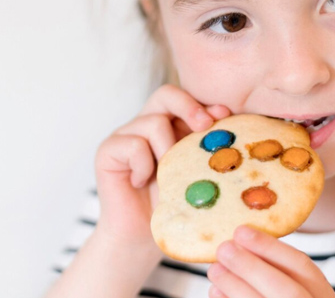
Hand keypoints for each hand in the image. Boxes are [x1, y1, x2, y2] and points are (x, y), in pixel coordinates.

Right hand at [94, 84, 230, 247]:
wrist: (140, 238)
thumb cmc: (172, 208)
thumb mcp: (195, 174)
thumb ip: (204, 150)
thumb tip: (226, 125)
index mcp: (168, 127)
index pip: (183, 99)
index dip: (203, 104)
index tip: (224, 116)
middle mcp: (144, 126)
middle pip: (166, 94)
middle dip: (189, 106)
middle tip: (204, 126)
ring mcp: (124, 136)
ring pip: (153, 123)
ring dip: (167, 150)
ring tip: (166, 175)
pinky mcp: (107, 151)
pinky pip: (133, 145)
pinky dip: (144, 166)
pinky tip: (142, 183)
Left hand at [207, 226, 334, 297]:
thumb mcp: (297, 288)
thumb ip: (277, 271)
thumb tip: (240, 242)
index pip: (303, 268)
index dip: (270, 247)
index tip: (240, 231)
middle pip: (285, 291)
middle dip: (251, 267)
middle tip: (223, 248)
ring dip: (235, 286)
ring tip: (214, 269)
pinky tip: (216, 292)